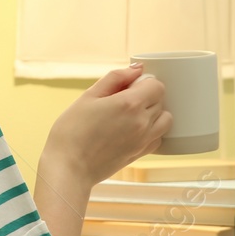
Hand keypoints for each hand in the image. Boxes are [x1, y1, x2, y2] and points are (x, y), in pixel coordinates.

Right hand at [41, 65, 170, 186]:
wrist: (69, 166)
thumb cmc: (72, 130)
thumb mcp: (88, 96)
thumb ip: (115, 79)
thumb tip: (136, 69)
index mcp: (129, 104)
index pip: (156, 85)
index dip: (143, 82)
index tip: (127, 86)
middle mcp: (142, 122)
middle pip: (161, 100)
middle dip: (146, 95)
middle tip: (121, 100)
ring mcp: (144, 140)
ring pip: (165, 119)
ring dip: (154, 113)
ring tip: (130, 115)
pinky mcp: (140, 153)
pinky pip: (159, 137)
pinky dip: (152, 130)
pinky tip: (132, 130)